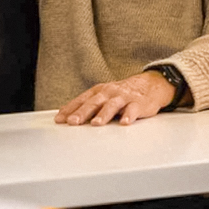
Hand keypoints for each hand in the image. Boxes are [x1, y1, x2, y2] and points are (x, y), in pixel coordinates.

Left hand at [55, 72, 175, 126]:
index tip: (60, 119)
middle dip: (82, 112)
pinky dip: (129, 116)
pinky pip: (133, 110)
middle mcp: (109, 93)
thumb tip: (66, 116)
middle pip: (94, 102)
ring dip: (103, 114)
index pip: (81, 100)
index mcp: (98, 91)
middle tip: (73, 122)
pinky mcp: (138, 103)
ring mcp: (123, 97)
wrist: (149, 85)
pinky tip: (125, 123)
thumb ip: (87, 105)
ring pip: (112, 105)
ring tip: (96, 123)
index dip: (70, 109)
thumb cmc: (121, 93)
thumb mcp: (103, 96)